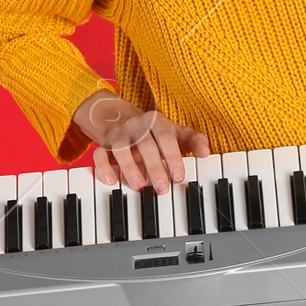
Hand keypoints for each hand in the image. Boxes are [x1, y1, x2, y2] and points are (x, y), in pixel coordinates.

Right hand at [73, 92, 209, 193]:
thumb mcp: (175, 132)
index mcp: (156, 122)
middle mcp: (136, 126)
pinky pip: (99, 155)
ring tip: (139, 186)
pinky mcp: (104, 145)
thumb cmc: (154, 132)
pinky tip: (110, 181)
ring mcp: (118, 135)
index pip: (166, 137)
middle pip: (144, 144)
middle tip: (162, 187)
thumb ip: (193, 140)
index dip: (173, 156)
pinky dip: (103, 168)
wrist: (121, 118)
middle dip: (154, 166)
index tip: (179, 176)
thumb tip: (206, 152)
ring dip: (130, 168)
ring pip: (121, 149)